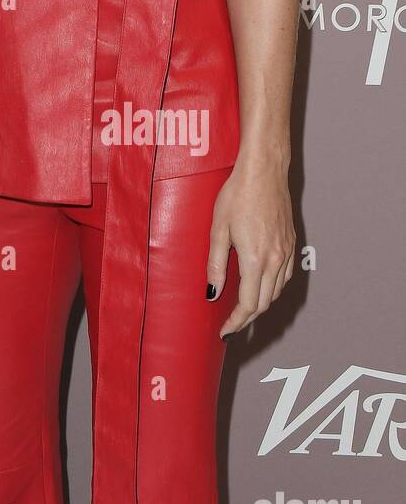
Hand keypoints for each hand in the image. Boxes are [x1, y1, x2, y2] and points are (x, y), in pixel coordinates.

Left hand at [206, 153, 294, 338]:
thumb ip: (215, 264)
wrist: (264, 172)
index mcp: (255, 259)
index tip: (225, 332)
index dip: (237, 322)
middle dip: (247, 319)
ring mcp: (287, 252)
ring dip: (260, 305)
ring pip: (276, 292)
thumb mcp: (218, 229)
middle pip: (264, 303)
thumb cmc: (236, 195)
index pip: (248, 304)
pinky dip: (272, 289)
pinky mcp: (291, 244)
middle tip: (231, 326)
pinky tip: (260, 287)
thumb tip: (212, 293)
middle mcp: (275, 260)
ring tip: (243, 310)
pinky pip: (284, 277)